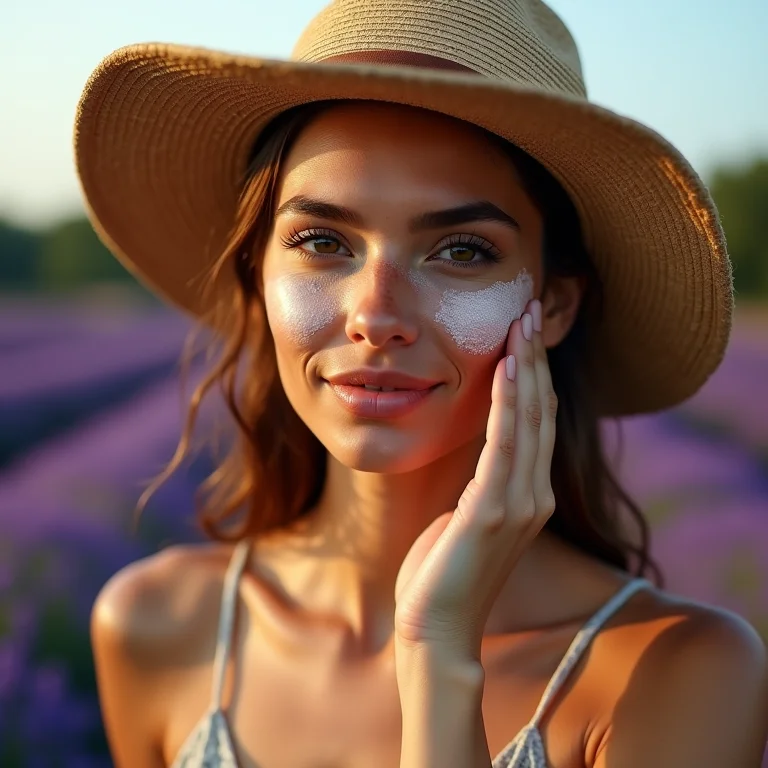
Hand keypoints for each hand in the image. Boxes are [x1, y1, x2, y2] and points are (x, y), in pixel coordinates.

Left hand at [393, 298, 556, 661]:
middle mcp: (534, 494)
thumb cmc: (443, 574)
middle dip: (535, 356)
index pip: (535, 420)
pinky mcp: (496, 511)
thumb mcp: (465, 518)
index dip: (533, 373)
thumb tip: (477, 457)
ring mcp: (520, 503)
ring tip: (523, 321)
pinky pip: (506, 444)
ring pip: (529, 419)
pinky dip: (509, 403)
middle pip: (539, 410)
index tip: (525, 330)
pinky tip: (507, 368)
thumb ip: (480, 486)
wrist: (436, 631)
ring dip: (526, 366)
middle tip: (531, 307)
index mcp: (527, 495)